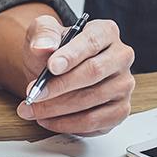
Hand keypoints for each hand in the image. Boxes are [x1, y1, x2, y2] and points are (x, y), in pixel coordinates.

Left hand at [17, 16, 134, 134]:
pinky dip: (67, 124)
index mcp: (106, 32)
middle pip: (94, 72)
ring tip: (33, 109)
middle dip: (60, 86)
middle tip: (34, 94)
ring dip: (58, 108)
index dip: (72, 56)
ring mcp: (124, 85)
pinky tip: (48, 119)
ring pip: (92, 100)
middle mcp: (121, 57)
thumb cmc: (55, 51)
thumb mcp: (44, 32)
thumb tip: (42, 47)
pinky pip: (94, 122)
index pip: (92, 42)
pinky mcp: (120, 109)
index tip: (51, 67)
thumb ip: (43, 34)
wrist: (57, 73)